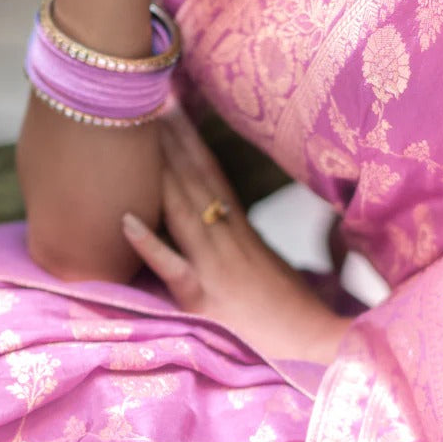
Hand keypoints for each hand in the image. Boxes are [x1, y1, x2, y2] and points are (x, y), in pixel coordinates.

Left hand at [121, 108, 351, 364]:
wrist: (318, 348)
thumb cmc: (299, 316)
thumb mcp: (279, 269)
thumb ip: (266, 244)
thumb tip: (281, 222)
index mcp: (245, 234)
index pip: (213, 176)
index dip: (191, 138)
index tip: (171, 104)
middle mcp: (229, 243)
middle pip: (195, 181)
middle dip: (170, 138)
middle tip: (144, 92)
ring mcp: (216, 270)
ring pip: (182, 210)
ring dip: (158, 169)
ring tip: (135, 131)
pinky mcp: (206, 301)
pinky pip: (174, 269)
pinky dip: (149, 244)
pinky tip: (124, 219)